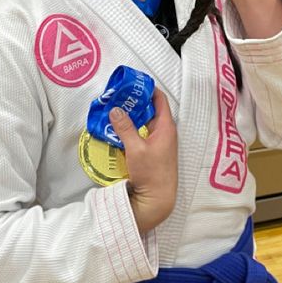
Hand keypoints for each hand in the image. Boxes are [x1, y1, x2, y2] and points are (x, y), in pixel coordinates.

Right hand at [110, 88, 177, 232]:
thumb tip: (115, 110)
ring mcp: (160, 143)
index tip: (132, 83)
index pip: (159, 99)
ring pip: (145, 123)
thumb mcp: (135, 148)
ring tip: (115, 111)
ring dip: (132, 117)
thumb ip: (125, 128)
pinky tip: (119, 131)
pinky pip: (143, 134)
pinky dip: (132, 129)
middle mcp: (165, 132)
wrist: (157, 199)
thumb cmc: (151, 173)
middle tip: (118, 97)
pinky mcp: (153, 152)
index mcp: (166, 127)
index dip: (147, 89)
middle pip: (151, 110)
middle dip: (135, 102)